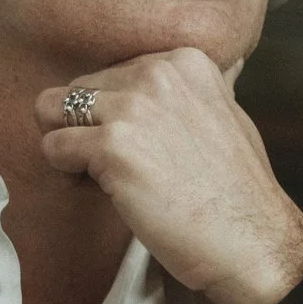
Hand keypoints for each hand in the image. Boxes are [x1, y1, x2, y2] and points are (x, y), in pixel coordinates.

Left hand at [36, 48, 302, 303]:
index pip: (112, 72)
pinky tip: (101, 192)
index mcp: (184, 60)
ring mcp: (133, 107)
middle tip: (114, 168)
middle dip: (86, 128)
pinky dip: (65, 173)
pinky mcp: (113, 145)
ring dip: (68, 146)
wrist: (251, 242)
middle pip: (77, 88)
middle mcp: (158, 72)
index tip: (139, 147)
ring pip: (51, 110)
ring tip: (99, 176)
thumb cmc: (239, 192)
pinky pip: (53, 147)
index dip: (114, 114)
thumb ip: (205, 91)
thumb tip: (228, 68)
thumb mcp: (231, 116)